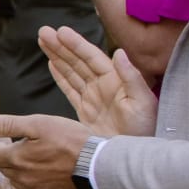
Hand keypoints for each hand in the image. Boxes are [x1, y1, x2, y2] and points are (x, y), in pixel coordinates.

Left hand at [0, 110, 91, 188]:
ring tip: (18, 163)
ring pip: (17, 180)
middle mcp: (22, 178)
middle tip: (0, 152)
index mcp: (16, 159)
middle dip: (0, 159)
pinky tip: (37, 176)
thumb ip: (8, 125)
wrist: (99, 167)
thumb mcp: (38, 124)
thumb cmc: (71, 141)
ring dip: (15, 171)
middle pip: (4, 168)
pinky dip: (31, 181)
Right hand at [41, 26, 158, 136]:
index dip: (76, 44)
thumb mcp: (142, 102)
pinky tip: (51, 64)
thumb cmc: (144, 130)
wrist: (132, 156)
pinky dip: (60, 76)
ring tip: (43, 41)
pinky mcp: (85, 112)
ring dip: (57, 56)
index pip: (92, 58)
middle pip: (78, 61)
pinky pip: (70, 89)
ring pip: (71, 72)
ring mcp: (93, 98)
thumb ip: (131, 77)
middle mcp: (103, 86)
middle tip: (43, 32)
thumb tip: (119, 52)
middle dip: (60, 46)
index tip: (60, 31)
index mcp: (115, 81)